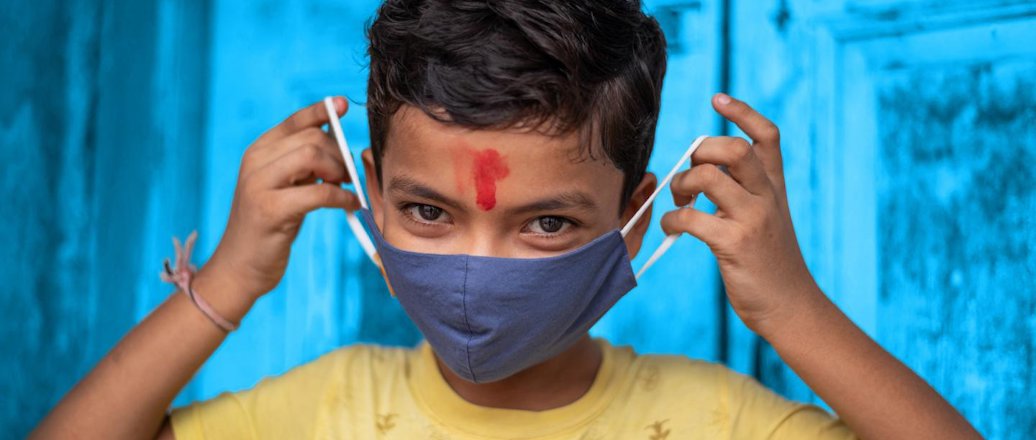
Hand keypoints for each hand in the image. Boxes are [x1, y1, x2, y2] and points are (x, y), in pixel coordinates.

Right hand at [203, 97, 360, 300]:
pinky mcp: (270, 210)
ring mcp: (259, 185)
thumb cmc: (268, 227)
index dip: (322, 111)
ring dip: (340, 173)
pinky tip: (351, 204)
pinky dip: (342, 197)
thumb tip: (335, 137)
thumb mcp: (282, 187)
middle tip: (348, 176)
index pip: (295, 121)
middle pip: (311, 138)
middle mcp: (254, 162)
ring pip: (312, 157)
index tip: (344, 105)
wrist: (239, 267)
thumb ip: (301, 163)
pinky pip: (319, 192)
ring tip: (345, 188)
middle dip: (339, 154)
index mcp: (258, 152)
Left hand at [661, 94, 816, 333]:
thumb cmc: (769, 263)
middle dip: (701, 151)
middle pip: (735, 149)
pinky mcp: (735, 244)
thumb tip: (699, 171)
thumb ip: (743, 191)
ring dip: (681, 184)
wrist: (790, 306)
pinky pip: (691, 217)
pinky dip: (672, 219)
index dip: (742, 112)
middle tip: (691, 175)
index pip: (767, 136)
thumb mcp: (767, 218)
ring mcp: (753, 219)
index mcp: (774, 187)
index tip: (717, 99)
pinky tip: (672, 228)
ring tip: (679, 201)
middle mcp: (767, 197)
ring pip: (709, 177)